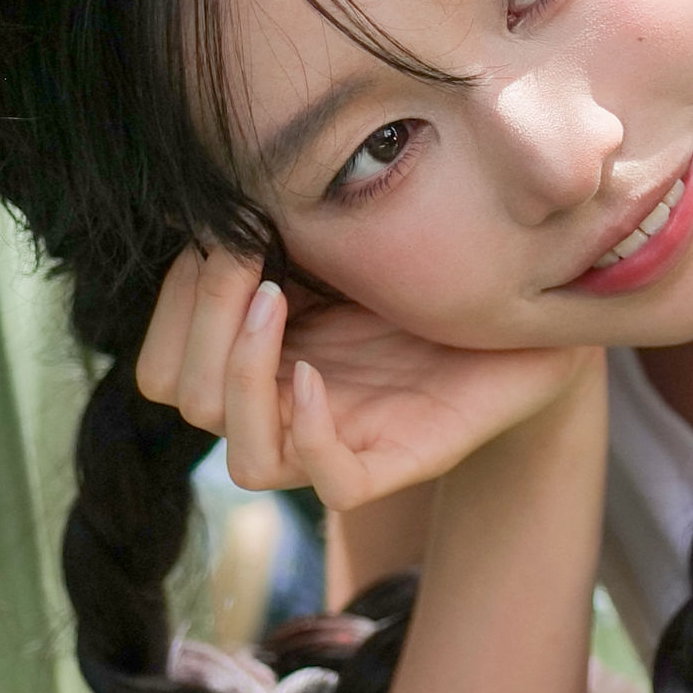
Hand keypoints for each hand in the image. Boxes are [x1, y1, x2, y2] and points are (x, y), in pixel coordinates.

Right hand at [136, 245, 593, 510]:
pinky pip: (333, 486)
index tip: (221, 231)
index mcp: (260, 355)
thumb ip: (270, 238)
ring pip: (243, 461)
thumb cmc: (433, 272)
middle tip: (249, 254)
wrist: (532, 309)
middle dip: (199, 321)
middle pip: (181, 403)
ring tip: (277, 298)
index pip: (160, 366)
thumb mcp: (337, 242)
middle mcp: (287, 403)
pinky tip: (315, 373)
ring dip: (240, 376)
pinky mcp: (399, 460)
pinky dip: (311, 432)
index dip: (172, 304)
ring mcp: (341, 437)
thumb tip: (202, 206)